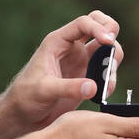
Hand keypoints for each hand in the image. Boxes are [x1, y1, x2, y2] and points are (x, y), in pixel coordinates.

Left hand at [1, 11, 125, 136]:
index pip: (83, 23)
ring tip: (107, 81)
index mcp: (57, 42)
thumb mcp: (44, 91)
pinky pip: (106, 69)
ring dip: (113, 59)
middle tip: (113, 49)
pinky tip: (104, 91)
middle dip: (111, 32)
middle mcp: (71, 47)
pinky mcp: (87, 75)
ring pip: (106, 47)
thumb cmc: (25, 97)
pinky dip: (111, 77)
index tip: (108, 41)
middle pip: (98, 24)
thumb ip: (68, 88)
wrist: (24, 114)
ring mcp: (81, 60)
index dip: (98, 28)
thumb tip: (94, 86)